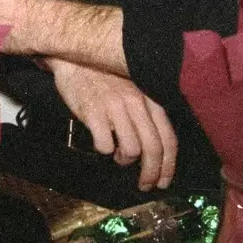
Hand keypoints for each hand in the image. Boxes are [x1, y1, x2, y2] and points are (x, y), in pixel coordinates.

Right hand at [46, 58, 177, 190]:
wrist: (74, 57)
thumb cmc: (103, 75)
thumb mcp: (133, 89)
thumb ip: (145, 112)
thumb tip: (153, 146)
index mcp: (150, 99)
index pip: (168, 138)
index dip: (168, 165)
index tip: (163, 181)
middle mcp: (137, 103)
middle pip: (153, 149)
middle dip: (151, 174)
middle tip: (145, 185)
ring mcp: (115, 108)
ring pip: (131, 150)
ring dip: (124, 160)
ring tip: (116, 156)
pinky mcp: (93, 113)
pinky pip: (105, 145)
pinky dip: (104, 152)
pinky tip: (101, 145)